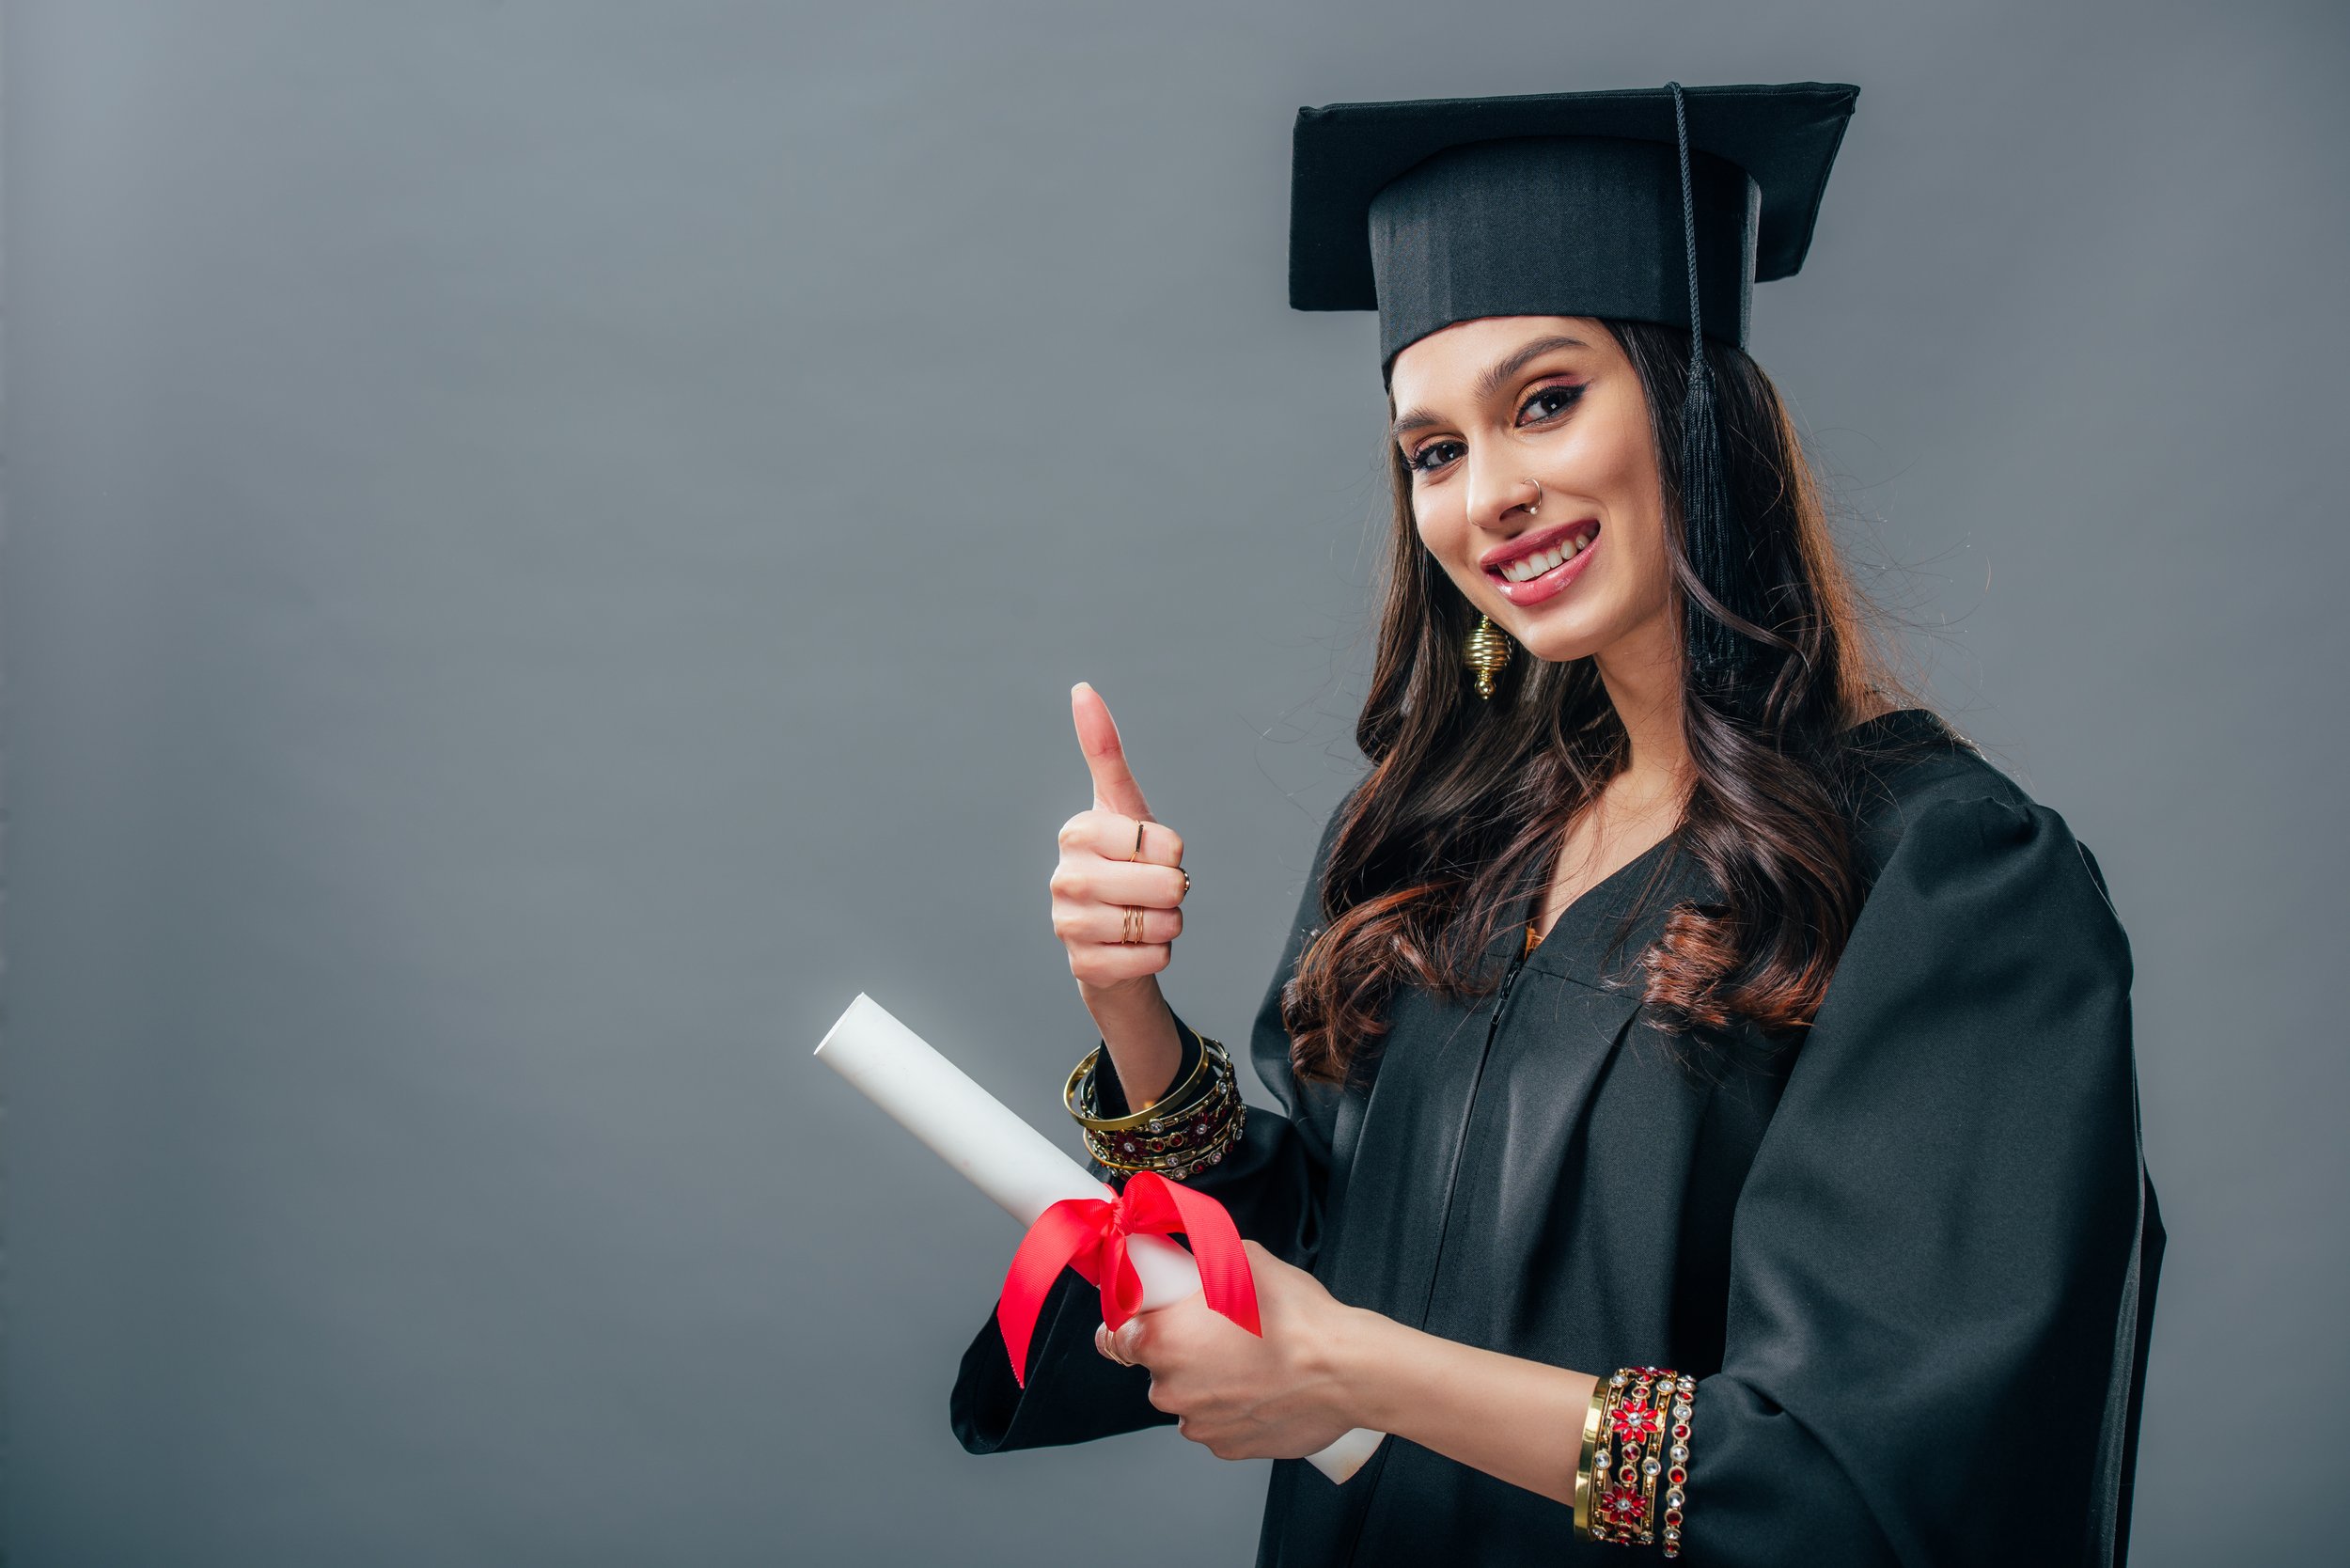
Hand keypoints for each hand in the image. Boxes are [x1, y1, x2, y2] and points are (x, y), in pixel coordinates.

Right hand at [1051, 682, 1188, 989]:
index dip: (1172, 853)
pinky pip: (1154, 960)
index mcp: (1076, 832)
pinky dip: (1158, 955)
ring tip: (1141, 918)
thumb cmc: (1122, 863)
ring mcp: (1068, 925)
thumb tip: (1081, 688)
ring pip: (1162, 925)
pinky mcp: (1083, 967)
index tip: (1149, 854)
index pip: (1166, 843)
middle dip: (1174, 892)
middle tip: (1149, 891)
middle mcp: (1064, 877)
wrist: (1108, 936)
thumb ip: (1104, 750)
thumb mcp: (1122, 808)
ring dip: (1168, 925)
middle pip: (1166, 886)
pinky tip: (1132, 947)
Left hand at [1094, 1239, 1364, 1461]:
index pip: (1112, 1338)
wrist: (1345, 1369)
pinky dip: (1230, 1408)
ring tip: (1249, 1361)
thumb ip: (1200, 1262)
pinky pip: (1216, 1423)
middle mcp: (1170, 1388)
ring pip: (1189, 1397)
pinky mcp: (1227, 1447)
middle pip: (1157, 1368)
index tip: (1146, 1320)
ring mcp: (1198, 1424)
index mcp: (1161, 1340)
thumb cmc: (1295, 1317)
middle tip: (1220, 1333)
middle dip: (1181, 1351)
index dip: (1129, 1326)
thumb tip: (1188, 1259)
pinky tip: (1260, 1387)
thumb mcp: (1240, 1261)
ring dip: (1207, 1382)